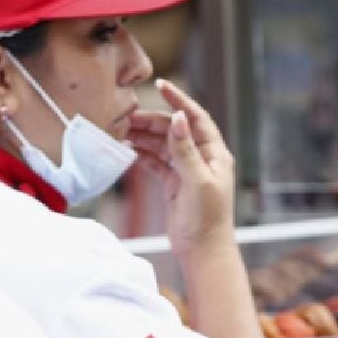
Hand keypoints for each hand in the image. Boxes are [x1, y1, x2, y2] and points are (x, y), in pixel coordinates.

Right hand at [125, 80, 235, 256]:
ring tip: (122, 132)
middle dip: (152, 122)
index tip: (161, 85)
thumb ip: (185, 150)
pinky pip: (156, 163)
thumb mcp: (197, 181)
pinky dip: (142, 155)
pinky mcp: (174, 185)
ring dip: (144, 138)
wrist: (202, 252)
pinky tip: (128, 150)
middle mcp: (202, 159)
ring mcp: (186, 171)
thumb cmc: (207, 220)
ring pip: (162, 146)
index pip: (196, 118)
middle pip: (175, 131)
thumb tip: (178, 118)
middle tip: (127, 117)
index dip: (179, 100)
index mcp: (215, 154)